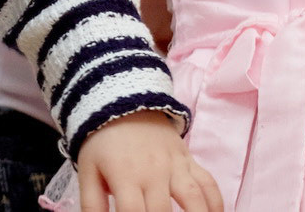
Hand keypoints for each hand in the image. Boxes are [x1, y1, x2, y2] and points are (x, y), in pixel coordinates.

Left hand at [76, 110, 221, 211]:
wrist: (124, 103)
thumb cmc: (103, 143)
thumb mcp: (88, 171)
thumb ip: (92, 204)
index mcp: (125, 176)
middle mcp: (154, 172)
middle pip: (164, 211)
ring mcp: (175, 165)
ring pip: (194, 198)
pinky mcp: (189, 160)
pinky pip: (209, 183)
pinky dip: (216, 202)